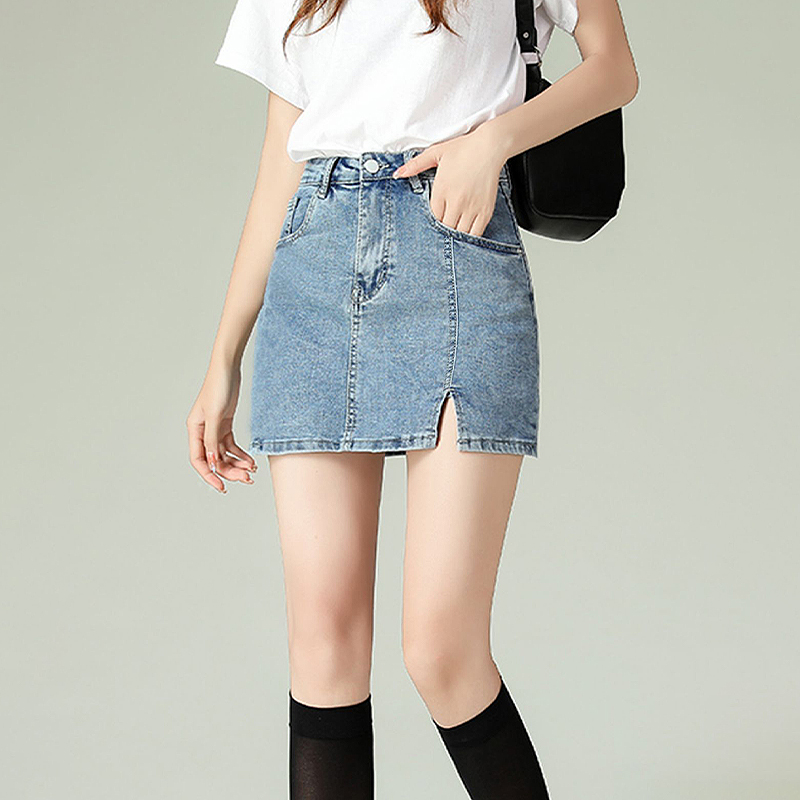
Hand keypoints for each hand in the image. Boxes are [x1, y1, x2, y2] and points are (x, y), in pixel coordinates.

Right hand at [186, 365, 256, 493]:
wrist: (229, 368)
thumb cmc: (219, 386)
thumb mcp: (216, 415)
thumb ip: (212, 439)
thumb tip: (212, 462)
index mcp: (194, 429)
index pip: (198, 460)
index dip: (209, 475)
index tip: (222, 487)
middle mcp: (202, 431)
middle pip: (214, 459)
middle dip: (229, 471)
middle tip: (246, 479)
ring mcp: (214, 428)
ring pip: (224, 454)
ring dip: (237, 464)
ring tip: (251, 470)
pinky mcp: (225, 424)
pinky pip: (231, 446)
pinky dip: (241, 454)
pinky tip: (250, 461)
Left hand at [392, 126, 507, 237]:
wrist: (490, 147)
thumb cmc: (462, 149)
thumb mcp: (435, 153)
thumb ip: (415, 165)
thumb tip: (396, 174)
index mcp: (441, 190)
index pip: (432, 217)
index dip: (431, 224)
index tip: (431, 225)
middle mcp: (456, 201)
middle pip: (445, 229)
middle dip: (441, 234)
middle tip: (439, 238)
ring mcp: (472, 207)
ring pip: (459, 234)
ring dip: (455, 238)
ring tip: (452, 240)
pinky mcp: (486, 210)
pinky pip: (476, 233)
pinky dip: (470, 238)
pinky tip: (466, 238)